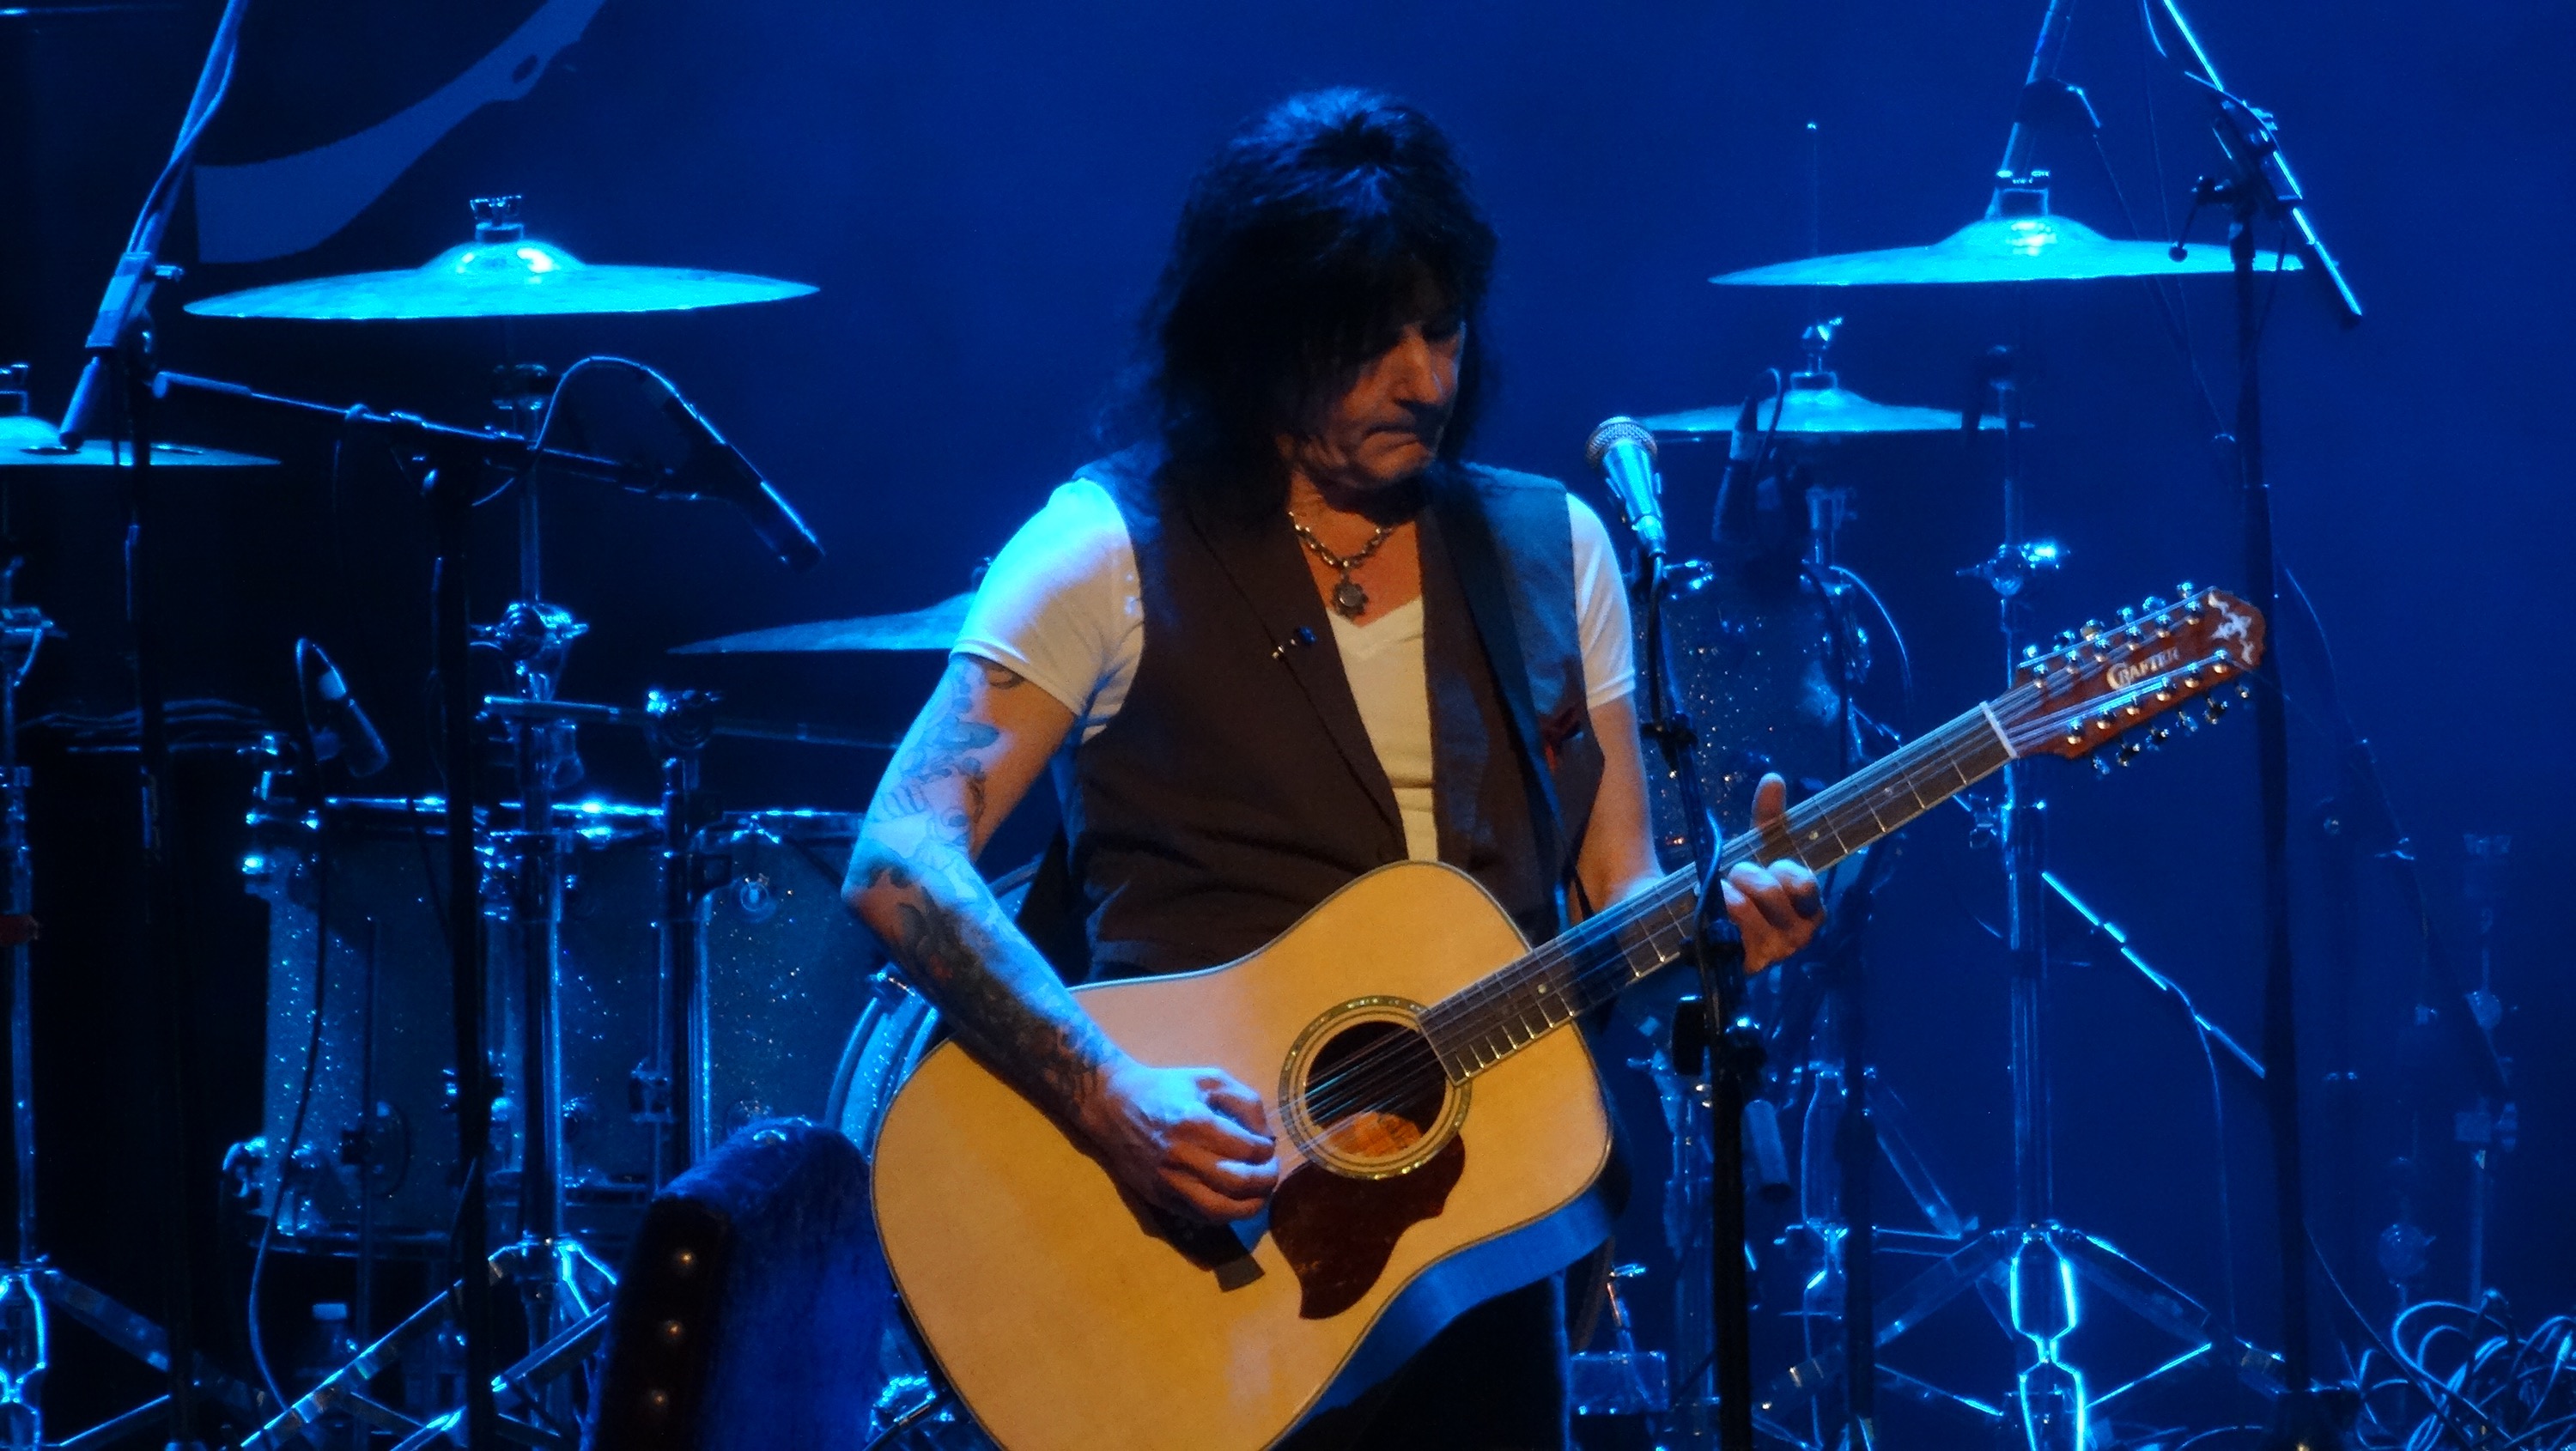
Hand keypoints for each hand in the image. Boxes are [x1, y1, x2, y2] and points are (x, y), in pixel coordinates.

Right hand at [1074, 1059, 1277, 1223]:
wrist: (1112, 1105)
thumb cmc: (1165, 1089)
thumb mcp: (1209, 1080)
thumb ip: (1245, 1102)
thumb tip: (1267, 1137)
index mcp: (1195, 1123)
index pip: (1247, 1149)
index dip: (1267, 1152)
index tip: (1267, 1147)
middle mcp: (1181, 1156)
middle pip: (1239, 1183)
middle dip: (1266, 1180)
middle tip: (1270, 1172)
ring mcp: (1168, 1181)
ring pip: (1220, 1209)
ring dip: (1250, 1207)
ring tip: (1259, 1195)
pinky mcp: (1159, 1198)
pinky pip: (1200, 1217)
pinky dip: (1224, 1215)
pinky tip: (1234, 1202)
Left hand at [1721, 772, 1824, 971]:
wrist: (1694, 920)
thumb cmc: (1738, 887)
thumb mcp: (1754, 852)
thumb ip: (1768, 820)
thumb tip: (1774, 778)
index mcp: (1807, 910)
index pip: (1806, 887)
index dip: (1785, 870)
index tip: (1772, 864)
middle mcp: (1794, 938)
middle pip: (1771, 894)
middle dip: (1747, 875)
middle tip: (1733, 874)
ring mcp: (1767, 955)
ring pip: (1745, 912)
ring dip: (1726, 893)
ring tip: (1719, 894)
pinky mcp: (1740, 967)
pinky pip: (1727, 934)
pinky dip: (1715, 914)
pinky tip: (1709, 911)